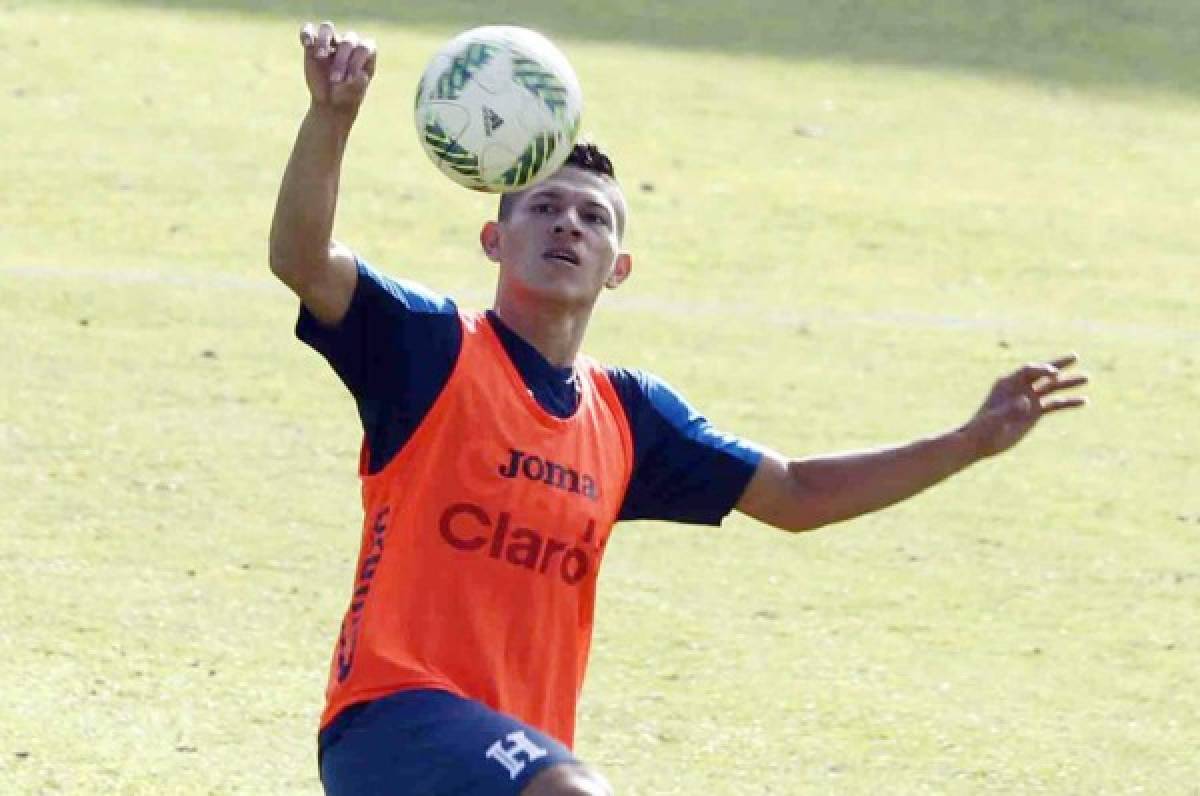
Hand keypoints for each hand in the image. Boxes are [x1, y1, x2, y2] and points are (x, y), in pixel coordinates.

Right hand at [299, 21, 376, 113]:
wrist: (330, 102)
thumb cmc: (347, 96)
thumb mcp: (354, 94)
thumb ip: (359, 84)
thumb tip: (361, 75)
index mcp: (365, 53)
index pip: (364, 47)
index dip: (357, 61)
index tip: (349, 79)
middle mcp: (349, 43)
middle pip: (347, 40)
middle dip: (341, 60)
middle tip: (334, 80)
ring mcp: (331, 41)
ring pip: (327, 28)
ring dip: (323, 41)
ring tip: (319, 56)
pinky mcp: (313, 43)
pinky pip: (309, 30)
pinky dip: (306, 33)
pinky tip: (306, 43)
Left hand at [966, 354, 1088, 458]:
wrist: (979, 442)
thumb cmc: (982, 429)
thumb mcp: (994, 420)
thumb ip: (1009, 410)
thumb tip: (1026, 402)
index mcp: (1007, 384)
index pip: (1028, 371)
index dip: (1042, 369)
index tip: (1054, 374)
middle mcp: (1020, 388)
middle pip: (1042, 373)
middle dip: (1058, 365)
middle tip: (1075, 357)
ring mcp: (1028, 400)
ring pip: (1051, 388)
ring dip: (1068, 383)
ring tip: (1086, 378)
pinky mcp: (1034, 412)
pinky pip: (1054, 405)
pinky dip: (1068, 402)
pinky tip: (1084, 401)